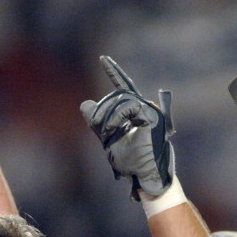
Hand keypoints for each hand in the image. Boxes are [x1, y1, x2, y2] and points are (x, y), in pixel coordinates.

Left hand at [81, 56, 175, 200]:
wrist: (141, 177)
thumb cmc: (129, 162)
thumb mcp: (107, 139)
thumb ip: (97, 122)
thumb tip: (84, 104)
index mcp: (136, 112)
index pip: (124, 87)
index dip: (114, 72)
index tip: (103, 58)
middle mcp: (145, 108)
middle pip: (117, 94)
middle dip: (102, 109)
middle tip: (96, 126)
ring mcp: (150, 111)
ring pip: (122, 99)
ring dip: (107, 115)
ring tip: (104, 134)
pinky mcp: (152, 117)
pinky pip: (129, 106)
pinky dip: (115, 117)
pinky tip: (111, 131)